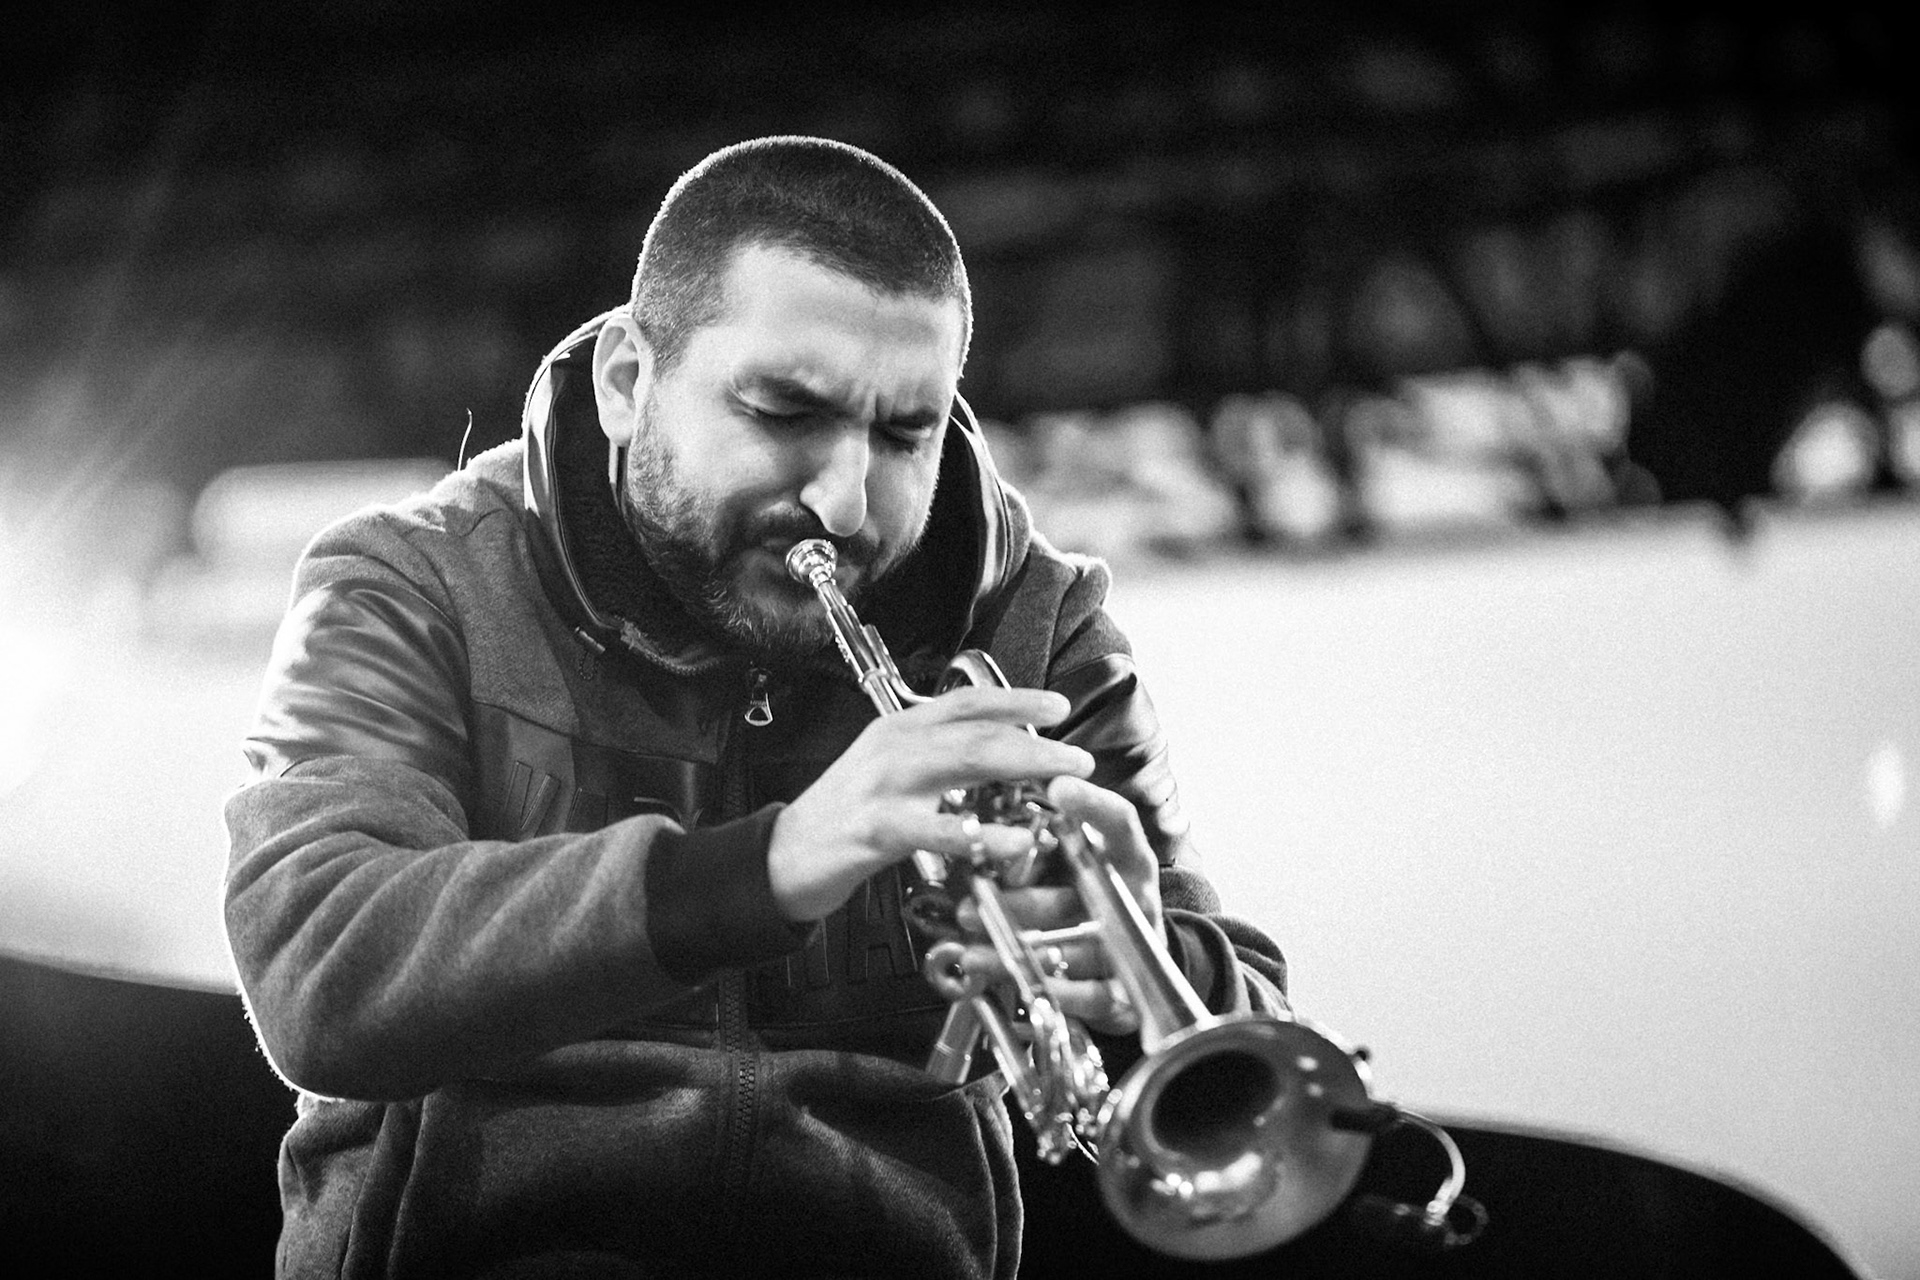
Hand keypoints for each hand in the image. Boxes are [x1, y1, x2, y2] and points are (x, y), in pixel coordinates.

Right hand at [769, 686, 1094, 922]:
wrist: (783, 856)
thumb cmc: (844, 818)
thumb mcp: (890, 775)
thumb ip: (937, 763)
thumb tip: (997, 764)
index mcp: (900, 729)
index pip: (966, 702)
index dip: (1016, 700)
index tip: (1058, 707)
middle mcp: (894, 746)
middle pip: (977, 731)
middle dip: (1036, 740)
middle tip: (1079, 755)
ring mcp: (883, 784)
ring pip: (964, 764)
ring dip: (1022, 769)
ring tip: (1063, 783)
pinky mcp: (875, 827)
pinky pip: (936, 827)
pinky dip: (979, 832)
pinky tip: (1013, 840)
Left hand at [949, 774, 1163, 1036]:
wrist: (1135, 956)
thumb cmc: (1095, 895)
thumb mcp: (1079, 858)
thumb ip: (1049, 835)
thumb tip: (994, 800)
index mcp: (1127, 855)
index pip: (1119, 822)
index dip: (1094, 804)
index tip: (1059, 786)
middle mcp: (1134, 896)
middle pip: (1083, 895)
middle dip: (1025, 899)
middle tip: (975, 897)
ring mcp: (1134, 944)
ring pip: (1078, 947)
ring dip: (1022, 949)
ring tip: (972, 949)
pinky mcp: (1123, 990)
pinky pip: (1087, 994)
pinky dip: (1048, 990)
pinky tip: (1011, 982)